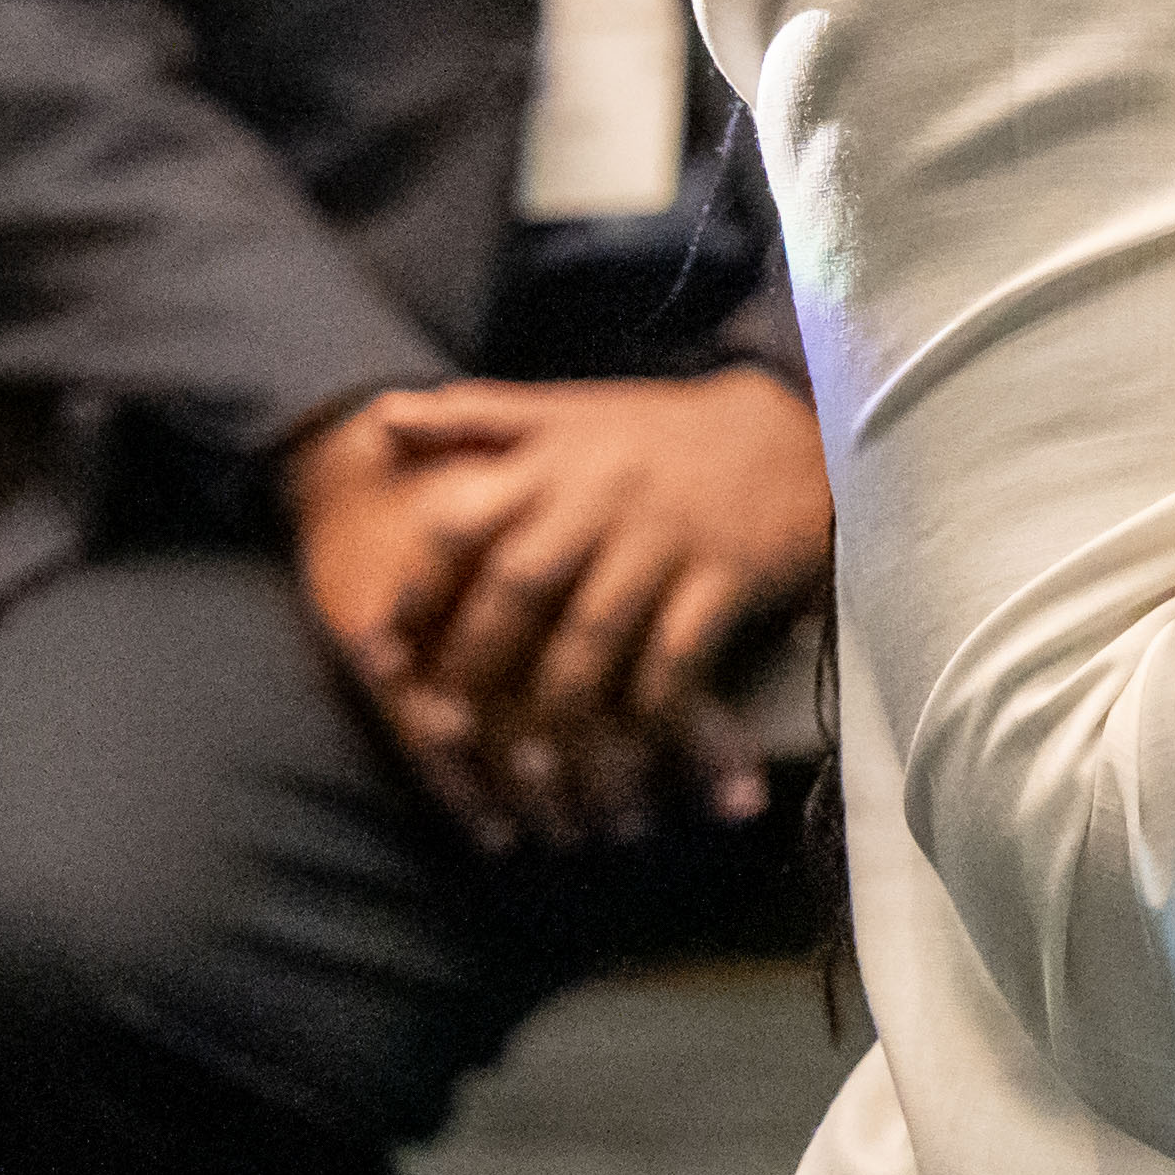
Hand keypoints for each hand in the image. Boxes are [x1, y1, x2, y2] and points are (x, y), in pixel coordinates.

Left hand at [287, 373, 830, 848]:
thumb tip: (379, 417)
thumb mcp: (570, 412)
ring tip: (531, 762)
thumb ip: (478, 418)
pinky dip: (650, 704)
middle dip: (477, 660)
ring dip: (558, 704)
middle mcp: (605, 495)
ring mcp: (668, 537)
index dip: (422, 589)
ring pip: (595, 634)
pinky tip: (629, 740)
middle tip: (446, 724)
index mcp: (558, 458)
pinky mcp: (729, 573)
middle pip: (521, 586)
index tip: (388, 645)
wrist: (794, 427)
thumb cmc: (665, 433)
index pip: (466, 522)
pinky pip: (677, 652)